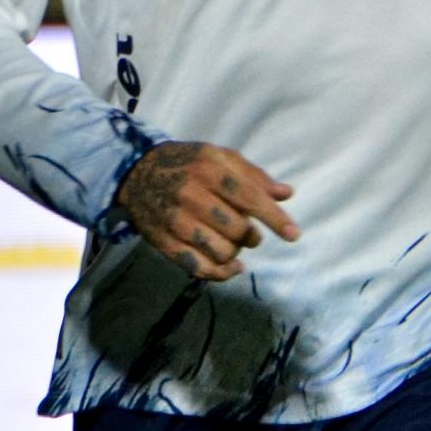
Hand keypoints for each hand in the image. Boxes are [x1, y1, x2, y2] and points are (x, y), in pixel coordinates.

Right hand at [117, 141, 299, 281]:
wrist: (136, 174)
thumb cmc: (188, 163)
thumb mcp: (219, 157)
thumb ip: (254, 175)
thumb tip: (286, 194)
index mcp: (209, 169)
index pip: (249, 198)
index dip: (274, 218)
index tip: (294, 234)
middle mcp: (191, 195)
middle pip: (237, 229)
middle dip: (250, 235)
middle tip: (247, 231)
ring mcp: (176, 222)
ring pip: (222, 252)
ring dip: (235, 252)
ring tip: (232, 241)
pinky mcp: (165, 243)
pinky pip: (200, 269)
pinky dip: (221, 274)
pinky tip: (232, 268)